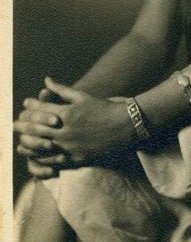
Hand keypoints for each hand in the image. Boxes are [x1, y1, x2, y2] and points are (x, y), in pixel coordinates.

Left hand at [14, 78, 133, 162]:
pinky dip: (42, 159)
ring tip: (20, 143)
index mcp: (66, 113)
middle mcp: (65, 130)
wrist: (125, 127)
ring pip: (41, 147)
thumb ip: (62, 90)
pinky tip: (36, 157)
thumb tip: (46, 80)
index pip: (40, 109)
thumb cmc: (104, 108)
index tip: (24, 105)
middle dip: (22, 126)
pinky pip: (54, 161)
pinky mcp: (76, 159)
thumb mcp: (83, 96)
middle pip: (36, 129)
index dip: (30, 107)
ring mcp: (70, 146)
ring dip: (28, 144)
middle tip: (13, 124)